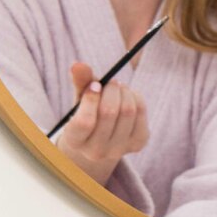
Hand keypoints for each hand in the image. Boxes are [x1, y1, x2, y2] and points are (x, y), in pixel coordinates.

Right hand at [56, 62, 148, 184]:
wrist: (102, 140)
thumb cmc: (88, 114)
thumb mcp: (80, 100)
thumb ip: (80, 83)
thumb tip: (78, 64)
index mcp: (75, 141)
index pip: (84, 122)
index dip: (91, 99)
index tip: (95, 85)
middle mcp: (96, 152)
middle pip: (109, 112)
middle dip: (111, 90)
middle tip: (111, 82)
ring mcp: (118, 150)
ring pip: (127, 111)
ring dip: (124, 92)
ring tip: (119, 89)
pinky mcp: (138, 143)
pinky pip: (141, 112)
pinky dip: (136, 97)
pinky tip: (129, 97)